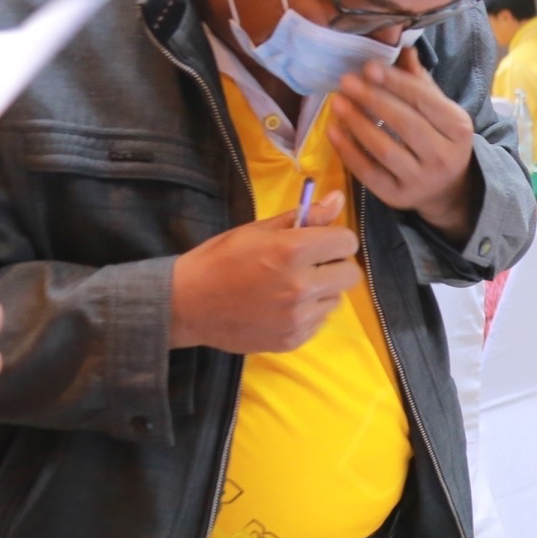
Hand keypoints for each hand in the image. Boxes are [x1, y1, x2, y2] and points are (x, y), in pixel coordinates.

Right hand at [170, 191, 360, 352]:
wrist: (187, 304)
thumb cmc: (220, 259)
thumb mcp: (258, 230)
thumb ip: (304, 217)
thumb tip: (339, 198)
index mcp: (291, 252)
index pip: (347, 242)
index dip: (336, 239)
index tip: (321, 241)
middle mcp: (300, 286)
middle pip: (350, 274)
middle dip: (334, 265)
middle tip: (310, 265)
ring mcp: (298, 317)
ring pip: (336, 299)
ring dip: (322, 291)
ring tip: (290, 287)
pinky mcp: (293, 339)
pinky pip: (319, 321)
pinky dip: (308, 313)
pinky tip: (281, 307)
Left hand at [331, 50, 477, 240]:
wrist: (447, 189)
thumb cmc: (439, 139)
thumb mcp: (439, 110)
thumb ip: (419, 82)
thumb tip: (402, 48)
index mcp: (459, 129)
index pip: (425, 101)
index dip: (396, 83)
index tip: (369, 67)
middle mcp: (444, 157)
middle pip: (406, 125)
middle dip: (373, 100)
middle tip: (346, 81)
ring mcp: (422, 180)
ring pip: (386, 150)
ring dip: (358, 124)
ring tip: (338, 103)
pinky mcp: (399, 197)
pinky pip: (369, 174)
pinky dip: (349, 152)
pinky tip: (334, 132)